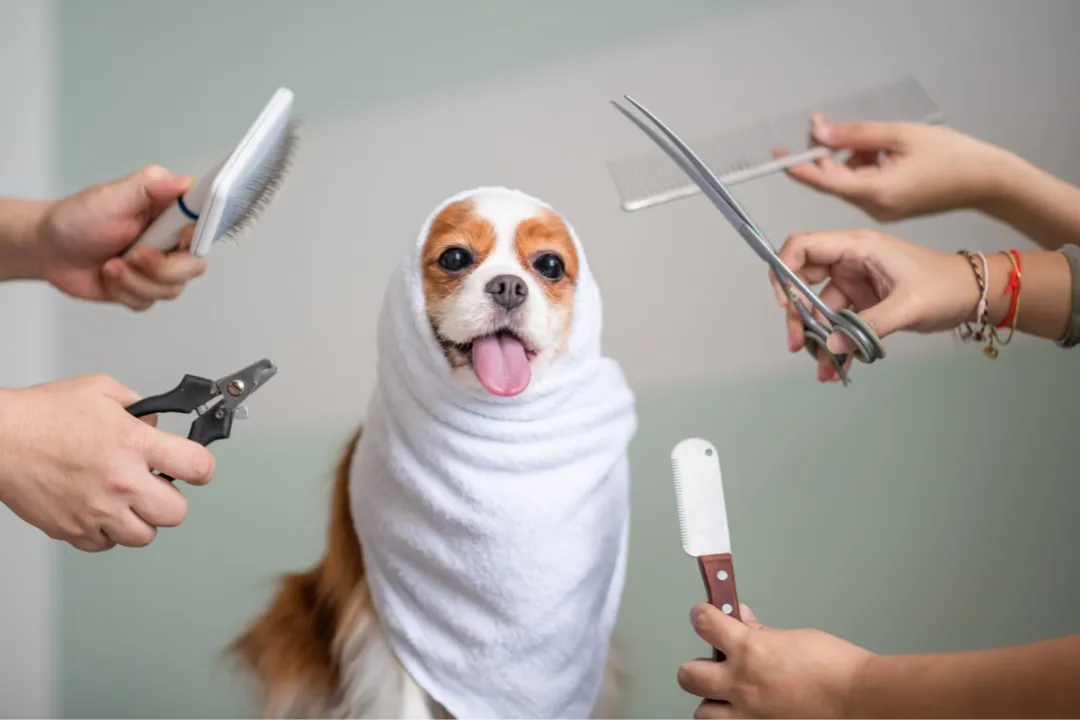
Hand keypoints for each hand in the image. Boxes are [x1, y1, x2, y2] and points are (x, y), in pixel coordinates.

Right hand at [0, 374, 215, 550]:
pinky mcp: (73, 530)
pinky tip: (99, 510)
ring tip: (126, 501)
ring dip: (141, 520)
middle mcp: (120, 481)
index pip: (196, 466)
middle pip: (177, 512)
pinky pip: (106, 544)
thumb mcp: (102, 391)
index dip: (202, 468)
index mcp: (133, 443)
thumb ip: (140, 408)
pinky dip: (107, 532)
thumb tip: (157, 426)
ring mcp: (97, 510)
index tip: (197, 468)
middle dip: (172, 499)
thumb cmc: (42, 414)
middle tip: (156, 487)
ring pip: (144, 536)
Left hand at [36, 164, 207, 309]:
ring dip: (135, 281)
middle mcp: (171, 241)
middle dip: (161, 268)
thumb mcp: (112, 195)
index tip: (178, 239)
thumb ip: (150, 185)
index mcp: (171, 213)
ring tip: (111, 265)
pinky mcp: (145, 289)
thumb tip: (184, 182)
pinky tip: (109, 277)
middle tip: (135, 255)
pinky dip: (124, 292)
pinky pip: (149, 302)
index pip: (206, 225)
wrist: (49, 249)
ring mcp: (159, 268)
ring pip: (171, 288)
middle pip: (194, 265)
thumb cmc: (77, 218)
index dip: (197, 237)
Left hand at [677, 603, 872, 719]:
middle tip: (713, 662)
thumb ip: (760, 633)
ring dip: (711, 700)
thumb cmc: (836, 667)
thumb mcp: (793, 638)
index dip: (701, 615)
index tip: (702, 614)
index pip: (704, 624)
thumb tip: (742, 621)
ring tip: (727, 693)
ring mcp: (749, 715)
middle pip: (688, 675)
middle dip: (697, 665)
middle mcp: (742, 684)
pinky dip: (734, 719)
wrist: (860, 700)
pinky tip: (747, 711)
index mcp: (750, 651)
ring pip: (703, 711)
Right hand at [771, 229, 979, 381]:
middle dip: (797, 314)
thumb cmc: (947, 285)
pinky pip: (838, 323)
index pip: (803, 247)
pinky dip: (835, 343)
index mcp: (857, 247)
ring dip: (817, 337)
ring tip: (824, 365)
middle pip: (803, 281)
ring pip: (819, 308)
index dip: (784, 270)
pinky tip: (836, 364)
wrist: (973, 296)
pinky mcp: (862, 301)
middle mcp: (850, 261)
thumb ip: (868, 326)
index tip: (786, 303)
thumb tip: (832, 345)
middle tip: (798, 343)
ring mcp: (855, 282)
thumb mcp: (908, 305)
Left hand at [774, 115, 1014, 220]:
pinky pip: (865, 185)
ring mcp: (881, 210)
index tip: (777, 155)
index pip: (825, 181)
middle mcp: (874, 207)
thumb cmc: (953, 155)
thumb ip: (854, 134)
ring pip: (850, 180)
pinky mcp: (888, 207)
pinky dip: (868, 167)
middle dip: (831, 153)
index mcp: (876, 192)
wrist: (988, 181)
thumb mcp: (899, 135)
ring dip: (855, 157)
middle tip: (832, 125)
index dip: (800, 167)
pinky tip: (889, 155)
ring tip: (885, 144)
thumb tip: (817, 132)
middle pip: (835, 179)